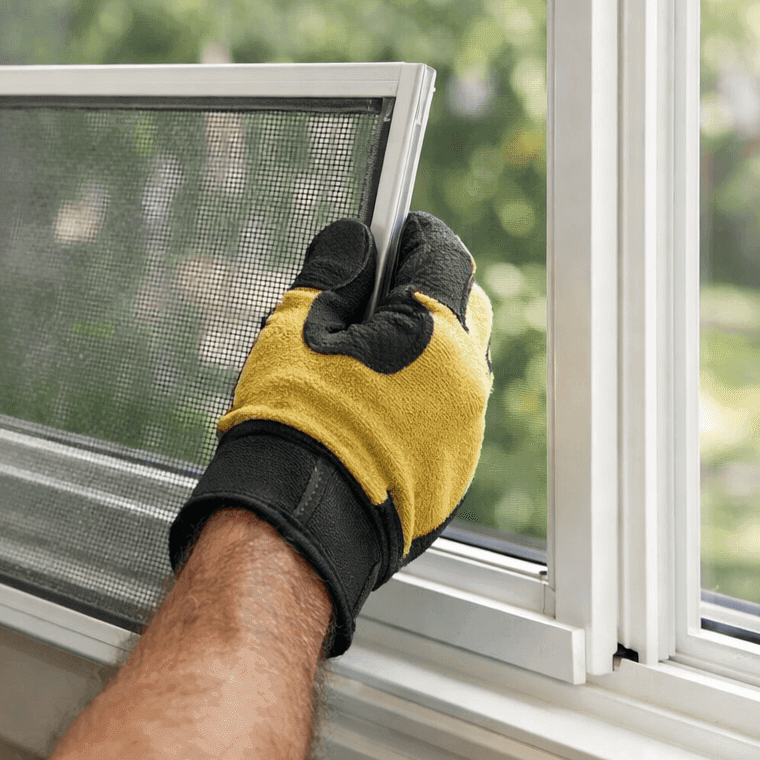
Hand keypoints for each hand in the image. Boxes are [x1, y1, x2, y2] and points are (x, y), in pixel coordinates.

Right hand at [167, 212, 493, 656]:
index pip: (441, 251)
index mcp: (436, 335)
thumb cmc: (293, 424)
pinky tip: (362, 413)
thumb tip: (349, 243)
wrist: (296, 524)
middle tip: (363, 300)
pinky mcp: (451, 475)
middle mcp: (466, 382)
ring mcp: (464, 433)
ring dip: (416, 350)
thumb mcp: (297, 327)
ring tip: (352, 365)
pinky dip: (413, 402)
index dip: (406, 234)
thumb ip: (331, 274)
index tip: (381, 235)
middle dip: (419, 292)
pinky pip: (443, 417)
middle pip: (461, 307)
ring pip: (453, 365)